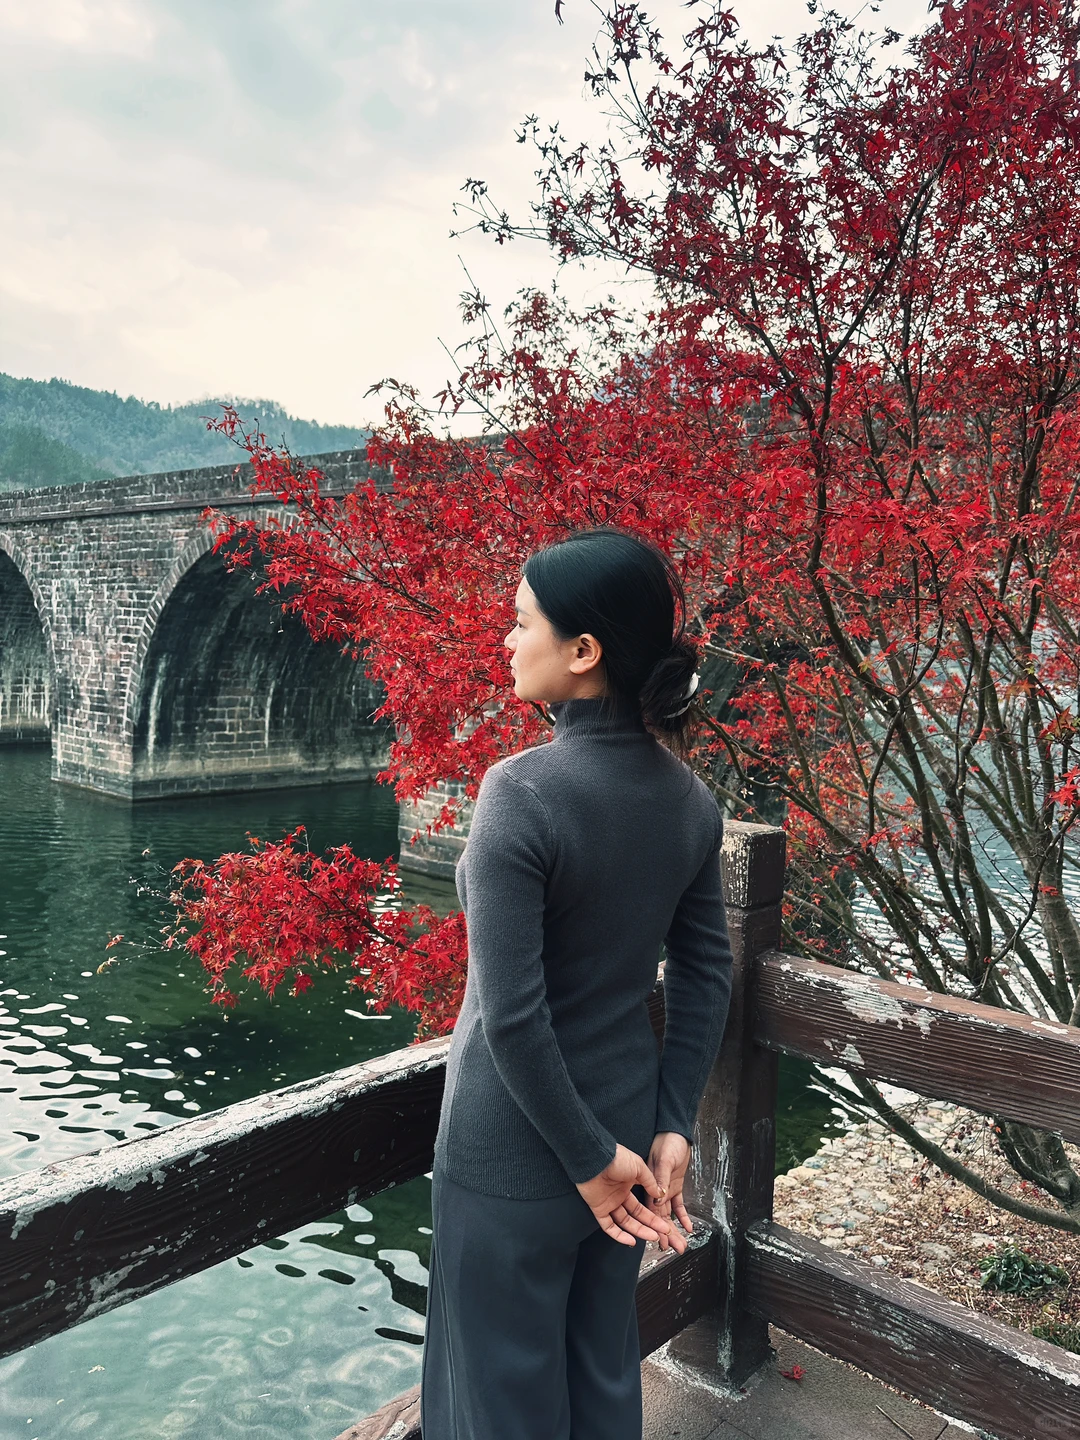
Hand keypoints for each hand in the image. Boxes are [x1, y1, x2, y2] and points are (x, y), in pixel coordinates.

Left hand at [576, 1143, 677, 1247]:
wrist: (596, 1158)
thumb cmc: (616, 1157)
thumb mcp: (639, 1167)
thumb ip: (649, 1182)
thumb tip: (659, 1195)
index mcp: (628, 1184)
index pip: (642, 1205)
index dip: (653, 1215)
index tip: (664, 1222)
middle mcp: (619, 1195)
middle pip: (636, 1216)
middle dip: (650, 1225)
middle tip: (663, 1233)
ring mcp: (609, 1203)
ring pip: (625, 1222)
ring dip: (639, 1231)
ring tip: (653, 1237)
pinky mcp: (599, 1209)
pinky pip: (609, 1226)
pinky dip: (619, 1235)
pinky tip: (631, 1241)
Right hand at [646, 1132, 692, 1251]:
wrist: (675, 1133)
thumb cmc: (667, 1143)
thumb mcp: (664, 1160)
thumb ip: (660, 1178)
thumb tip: (659, 1199)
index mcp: (648, 1185)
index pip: (651, 1212)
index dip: (654, 1228)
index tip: (659, 1242)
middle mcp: (655, 1191)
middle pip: (660, 1218)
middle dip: (667, 1234)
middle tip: (675, 1249)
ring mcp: (665, 1190)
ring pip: (669, 1215)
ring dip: (675, 1229)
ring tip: (681, 1244)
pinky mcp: (675, 1186)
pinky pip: (678, 1205)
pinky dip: (683, 1216)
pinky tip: (688, 1227)